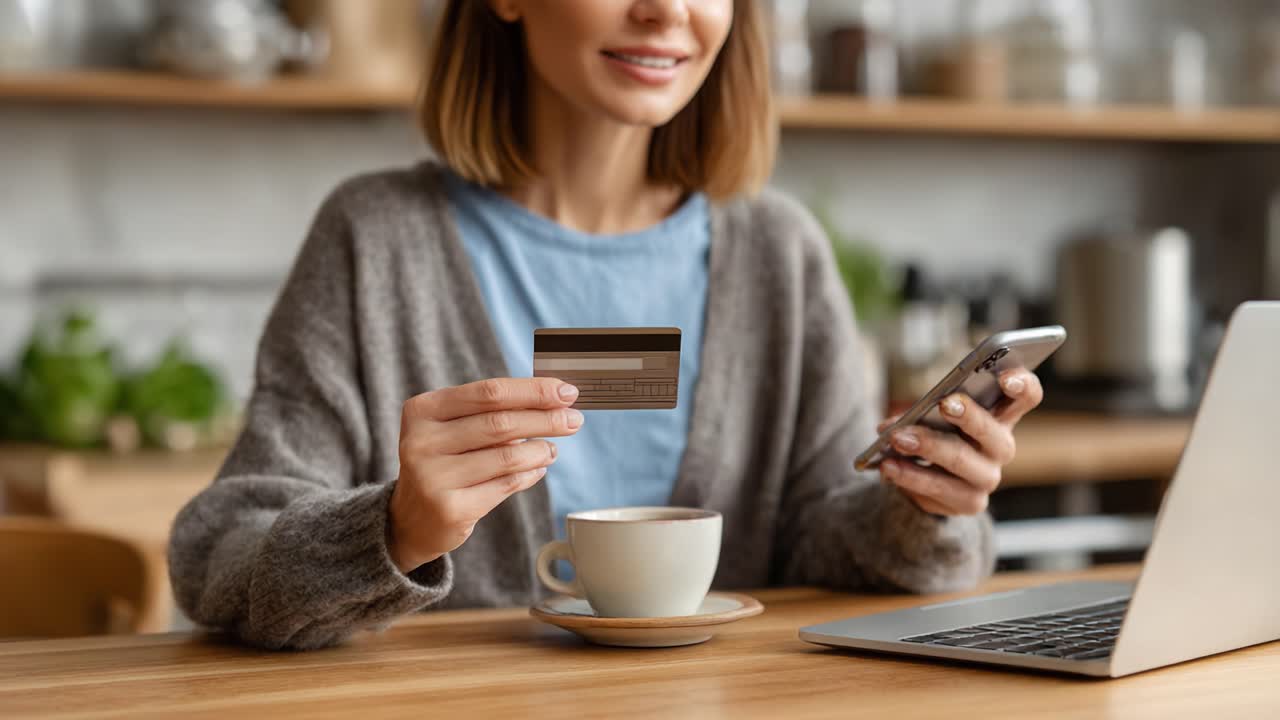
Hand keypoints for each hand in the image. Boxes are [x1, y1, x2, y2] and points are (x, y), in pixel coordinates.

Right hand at [388, 377, 583, 571]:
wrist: (410, 519)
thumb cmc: (443, 461)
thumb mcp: (454, 429)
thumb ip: (493, 412)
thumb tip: (555, 399)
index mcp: (423, 410)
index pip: (489, 392)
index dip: (533, 391)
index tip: (567, 392)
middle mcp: (422, 441)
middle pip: (501, 423)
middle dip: (546, 419)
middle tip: (574, 419)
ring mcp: (433, 477)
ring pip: (507, 457)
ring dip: (540, 451)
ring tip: (552, 449)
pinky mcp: (449, 509)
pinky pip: (505, 486)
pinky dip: (529, 475)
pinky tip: (538, 469)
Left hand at [877, 369, 1043, 516]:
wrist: (931, 480)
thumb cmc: (937, 433)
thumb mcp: (934, 415)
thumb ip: (923, 410)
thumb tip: (894, 423)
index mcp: (1002, 415)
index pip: (1027, 397)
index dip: (1021, 386)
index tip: (1005, 378)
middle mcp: (1001, 447)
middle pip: (991, 431)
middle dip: (968, 416)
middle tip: (943, 403)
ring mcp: (988, 478)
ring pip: (961, 461)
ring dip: (928, 447)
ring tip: (897, 438)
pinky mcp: (970, 503)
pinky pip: (939, 490)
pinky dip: (910, 476)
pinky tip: (888, 466)